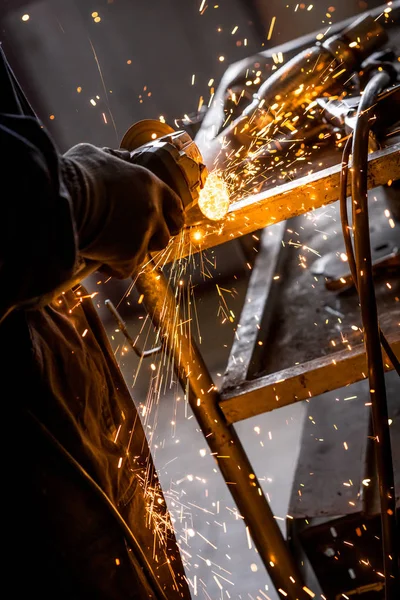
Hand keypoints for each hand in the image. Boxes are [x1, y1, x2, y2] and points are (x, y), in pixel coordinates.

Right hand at [62, 144, 183, 277]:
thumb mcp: (98, 155)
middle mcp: (152, 210)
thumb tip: (121, 157)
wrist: (65, 196)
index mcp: (150, 185)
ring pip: (147, 254)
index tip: (167, 223)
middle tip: (136, 240)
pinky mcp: (128, 256)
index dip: (171, 217)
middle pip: (165, 235)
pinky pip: (127, 270)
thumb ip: (116, 159)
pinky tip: (100, 260)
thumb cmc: (77, 172)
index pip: (175, 206)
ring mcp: (142, 235)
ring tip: (113, 250)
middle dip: (153, 239)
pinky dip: (115, 268)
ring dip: (133, 254)